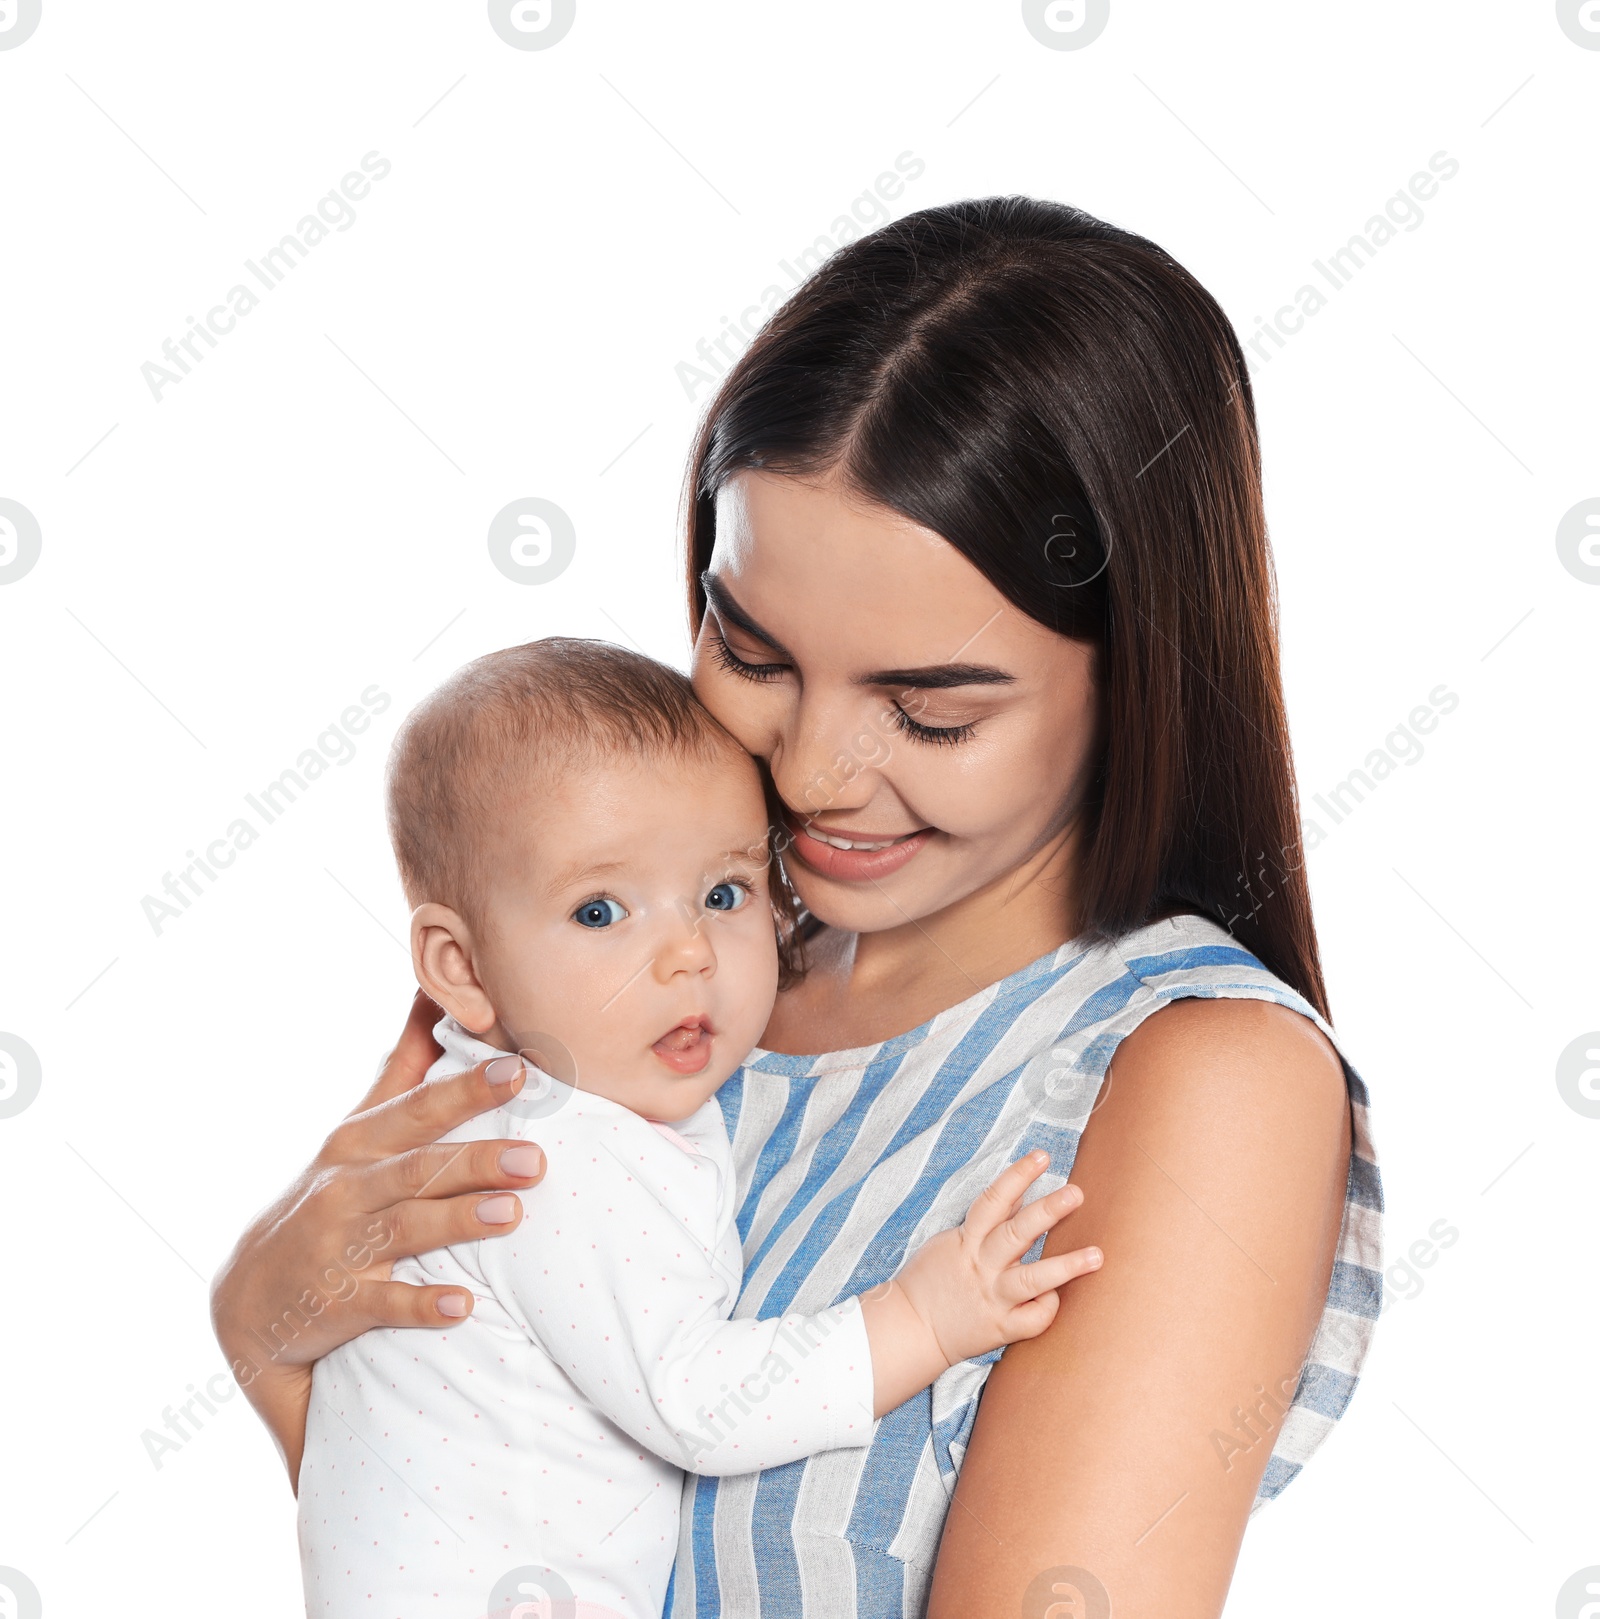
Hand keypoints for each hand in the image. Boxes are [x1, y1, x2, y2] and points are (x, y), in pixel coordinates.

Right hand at [208, 990, 547, 1485]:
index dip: (466, 1088)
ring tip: (511, 1214)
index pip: (418, 1108)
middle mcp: (347, 1188)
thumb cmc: (328, 1195)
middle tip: (535, 1157)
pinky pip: (382, 1303)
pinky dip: (420, 1304)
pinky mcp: (337, 1303)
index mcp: (360, 1141)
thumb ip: (403, 1065)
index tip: (518, 1069)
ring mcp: (340, 1247)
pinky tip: (461, 1304)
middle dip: (475, 1159)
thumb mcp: (357, 1128)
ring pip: (403, 1228)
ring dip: (457, 1220)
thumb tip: (431, 990)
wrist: (251, 1298)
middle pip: (417, 1166)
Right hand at [893, 1150, 1100, 1368]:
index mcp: (966, 1241)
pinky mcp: (999, 1328)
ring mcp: (993, 1298)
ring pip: (1032, 1279)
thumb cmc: (930, 1280)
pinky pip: (1031, 1319)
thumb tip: (1018, 1195)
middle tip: (1076, 1193)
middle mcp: (982, 1266)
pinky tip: (1057, 1298)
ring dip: (1066, 1266)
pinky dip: (1046, 1308)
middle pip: (1017, 1233)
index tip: (1042, 1156)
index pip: (994, 1200)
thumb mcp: (951, 1241)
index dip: (1018, 1175)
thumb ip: (986, 1222)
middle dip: (1048, 1211)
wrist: (911, 1329)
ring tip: (1097, 1255)